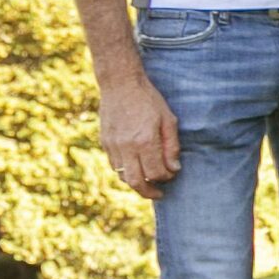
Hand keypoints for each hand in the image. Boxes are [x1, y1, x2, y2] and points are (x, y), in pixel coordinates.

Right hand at [100, 75, 179, 198]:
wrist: (120, 84)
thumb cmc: (149, 100)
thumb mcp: (168, 120)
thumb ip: (172, 146)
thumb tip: (174, 169)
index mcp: (145, 140)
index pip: (156, 172)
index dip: (166, 177)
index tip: (172, 174)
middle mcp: (126, 146)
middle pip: (136, 181)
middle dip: (149, 192)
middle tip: (159, 194)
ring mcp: (113, 145)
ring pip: (123, 176)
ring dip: (137, 182)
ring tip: (149, 181)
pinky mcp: (104, 142)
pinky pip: (114, 165)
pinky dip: (126, 171)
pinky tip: (136, 166)